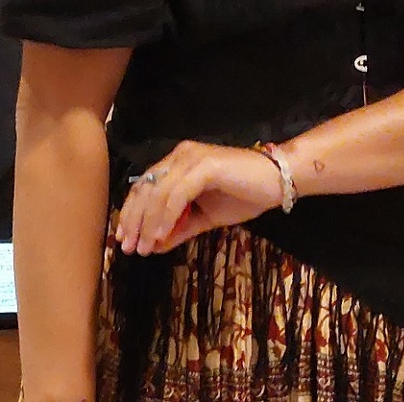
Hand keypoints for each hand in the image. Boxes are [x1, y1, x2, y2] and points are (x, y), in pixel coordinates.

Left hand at [114, 141, 282, 255]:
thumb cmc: (245, 195)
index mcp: (177, 163)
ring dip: (147, 223)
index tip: (124, 240)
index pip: (145, 187)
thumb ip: (179, 228)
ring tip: (143, 248)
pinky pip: (176, 194)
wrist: (279, 181)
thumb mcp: (205, 217)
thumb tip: (154, 246)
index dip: (131, 213)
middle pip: (145, 188)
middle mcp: (180, 155)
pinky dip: (165, 217)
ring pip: (158, 192)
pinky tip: (160, 237)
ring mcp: (191, 158)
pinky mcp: (204, 166)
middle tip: (127, 247)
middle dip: (133, 220)